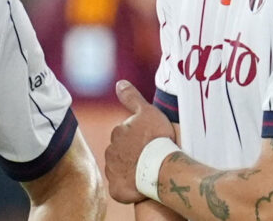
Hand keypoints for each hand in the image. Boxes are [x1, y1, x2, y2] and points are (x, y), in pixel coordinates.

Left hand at [105, 80, 176, 203]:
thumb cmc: (158, 138)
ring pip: (121, 169)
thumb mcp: (148, 112)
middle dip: (133, 154)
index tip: (151, 142)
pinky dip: (129, 188)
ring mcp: (112, 172)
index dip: (140, 139)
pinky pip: (121, 188)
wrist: (162, 168)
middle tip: (150, 158)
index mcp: (117, 133)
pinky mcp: (116, 190)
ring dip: (131, 170)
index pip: (126, 135)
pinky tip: (141, 186)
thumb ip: (132, 97)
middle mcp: (110, 152)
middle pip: (122, 152)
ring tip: (148, 172)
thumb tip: (119, 83)